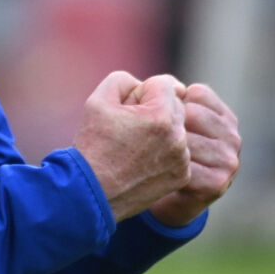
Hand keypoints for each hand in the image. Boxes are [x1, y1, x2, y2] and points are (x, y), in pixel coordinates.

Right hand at [72, 72, 191, 222]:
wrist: (92, 193)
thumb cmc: (93, 145)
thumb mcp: (98, 100)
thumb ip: (124, 80)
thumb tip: (144, 85)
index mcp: (160, 115)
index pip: (163, 84)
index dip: (140, 92)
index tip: (125, 110)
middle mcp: (178, 137)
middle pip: (175, 104)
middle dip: (154, 109)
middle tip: (129, 127)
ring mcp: (182, 159)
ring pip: (177, 128)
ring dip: (161, 130)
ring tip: (134, 146)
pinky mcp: (182, 175)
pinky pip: (178, 150)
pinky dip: (164, 151)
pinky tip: (142, 160)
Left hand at [148, 82, 240, 228]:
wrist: (172, 199)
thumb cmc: (169, 151)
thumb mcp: (178, 120)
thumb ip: (173, 101)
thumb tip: (159, 85)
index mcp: (226, 117)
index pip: (198, 93)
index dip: (173, 103)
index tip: (162, 119)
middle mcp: (233, 137)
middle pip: (192, 113)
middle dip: (168, 123)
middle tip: (153, 138)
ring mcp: (229, 161)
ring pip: (186, 139)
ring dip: (165, 146)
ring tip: (155, 154)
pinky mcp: (218, 183)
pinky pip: (183, 165)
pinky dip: (166, 168)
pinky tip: (161, 172)